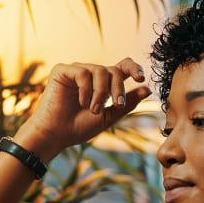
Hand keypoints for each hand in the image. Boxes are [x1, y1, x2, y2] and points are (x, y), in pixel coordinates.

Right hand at [17, 58, 151, 157]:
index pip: (122, 67)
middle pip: (114, 70)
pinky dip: (86, 89)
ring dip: (101, 92)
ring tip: (94, 109)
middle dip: (118, 88)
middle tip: (116, 104)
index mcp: (103, 84)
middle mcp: (91, 74)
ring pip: (99, 70)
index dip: (134, 68)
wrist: (56, 135)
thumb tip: (147, 88)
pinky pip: (82, 72)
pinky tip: (82, 102)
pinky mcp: (62, 71)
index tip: (141, 78)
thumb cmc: (79, 128)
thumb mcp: (108, 117)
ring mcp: (76, 71)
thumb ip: (126, 103)